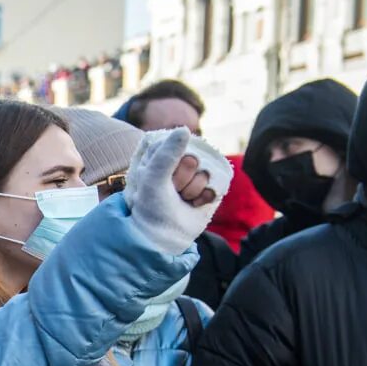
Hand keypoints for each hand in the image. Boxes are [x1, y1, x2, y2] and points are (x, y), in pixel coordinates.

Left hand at [127, 128, 227, 250]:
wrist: (161, 236)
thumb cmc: (150, 207)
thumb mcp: (153, 178)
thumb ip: (166, 153)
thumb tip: (184, 129)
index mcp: (160, 156)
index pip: (175, 146)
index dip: (169, 165)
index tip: (158, 179)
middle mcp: (178, 163)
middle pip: (193, 159)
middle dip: (181, 179)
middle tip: (170, 191)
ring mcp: (194, 175)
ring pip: (205, 172)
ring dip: (192, 190)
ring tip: (179, 199)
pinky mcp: (207, 188)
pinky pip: (216, 184)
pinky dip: (204, 197)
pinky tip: (192, 204)